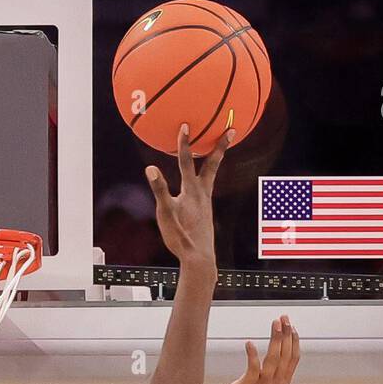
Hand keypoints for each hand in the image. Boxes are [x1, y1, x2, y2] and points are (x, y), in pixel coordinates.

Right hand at [145, 125, 231, 269]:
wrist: (199, 259)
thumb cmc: (181, 237)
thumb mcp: (166, 213)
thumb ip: (159, 190)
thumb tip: (151, 169)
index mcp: (192, 191)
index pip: (186, 162)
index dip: (184, 143)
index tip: (186, 125)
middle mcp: (203, 194)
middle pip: (212, 164)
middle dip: (220, 146)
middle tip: (231, 130)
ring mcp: (206, 204)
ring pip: (211, 175)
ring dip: (214, 160)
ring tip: (218, 150)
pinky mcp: (206, 213)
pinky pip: (207, 188)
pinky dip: (207, 178)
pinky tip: (201, 183)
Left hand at [218, 316, 300, 383]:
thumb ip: (276, 372)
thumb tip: (278, 354)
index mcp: (283, 381)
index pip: (294, 357)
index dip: (294, 340)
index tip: (292, 326)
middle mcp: (276, 382)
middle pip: (285, 354)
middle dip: (286, 334)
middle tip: (284, 318)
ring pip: (273, 358)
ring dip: (275, 339)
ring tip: (275, 324)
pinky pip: (253, 368)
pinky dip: (252, 354)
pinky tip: (249, 343)